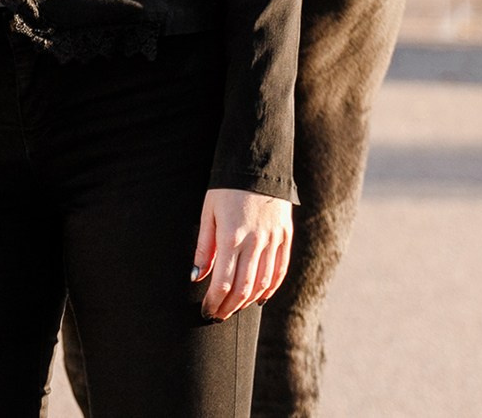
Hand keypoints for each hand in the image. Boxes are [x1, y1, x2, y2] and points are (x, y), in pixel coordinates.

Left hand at [192, 188, 292, 319]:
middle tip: (218, 316)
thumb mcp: (208, 213)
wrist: (257, 166)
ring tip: (234, 308)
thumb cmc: (225, 190)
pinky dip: (270, 288)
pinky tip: (259, 297)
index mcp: (232, 236)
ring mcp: (273, 241)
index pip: (223, 282)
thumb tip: (196, 276)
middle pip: (243, 288)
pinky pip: (280, 270)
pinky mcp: (285, 237)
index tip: (207, 311)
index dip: (215, 301)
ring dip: (248, 301)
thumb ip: (204, 247)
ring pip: (263, 283)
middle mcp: (255, 242)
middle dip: (229, 307)